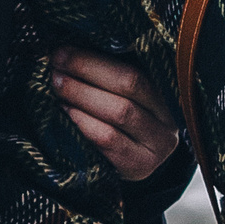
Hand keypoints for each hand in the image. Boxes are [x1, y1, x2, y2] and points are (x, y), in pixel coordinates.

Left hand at [52, 47, 180, 182]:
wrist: (135, 171)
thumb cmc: (124, 127)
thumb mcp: (127, 101)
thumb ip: (109, 79)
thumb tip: (69, 53)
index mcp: (168, 96)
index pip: (134, 71)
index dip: (95, 61)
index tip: (63, 52)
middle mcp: (167, 122)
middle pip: (128, 88)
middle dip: (86, 73)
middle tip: (56, 68)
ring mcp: (155, 147)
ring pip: (119, 113)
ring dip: (82, 96)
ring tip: (57, 86)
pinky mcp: (138, 167)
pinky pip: (108, 140)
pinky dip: (84, 122)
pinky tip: (66, 112)